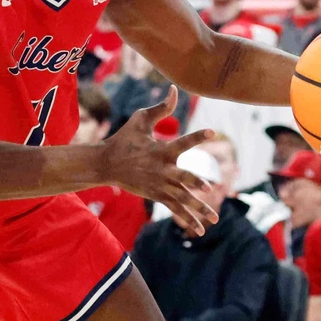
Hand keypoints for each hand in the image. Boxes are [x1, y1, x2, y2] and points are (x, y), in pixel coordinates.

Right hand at [99, 86, 217, 233]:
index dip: (197, 136)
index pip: (183, 141)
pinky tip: (200, 229)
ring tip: (214, 219)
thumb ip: (161, 108)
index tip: (212, 131)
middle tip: (208, 188)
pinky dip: (187, 219)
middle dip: (195, 183)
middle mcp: (163, 169)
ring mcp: (160, 185)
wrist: (105, 164)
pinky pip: (175, 209)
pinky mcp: (156, 196)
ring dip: (199, 209)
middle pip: (183, 177)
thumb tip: (175, 90)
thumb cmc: (124, 138)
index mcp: (161, 150)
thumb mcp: (141, 119)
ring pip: (183, 199)